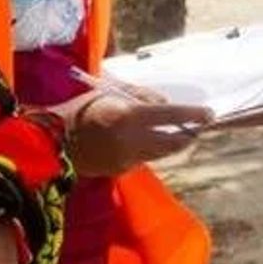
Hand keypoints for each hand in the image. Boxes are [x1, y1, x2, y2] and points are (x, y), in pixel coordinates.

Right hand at [67, 93, 212, 176]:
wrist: (53, 142)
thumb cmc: (80, 109)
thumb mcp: (109, 92)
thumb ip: (139, 96)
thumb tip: (164, 104)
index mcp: (129, 116)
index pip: (170, 115)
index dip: (192, 114)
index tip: (209, 114)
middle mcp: (132, 140)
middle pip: (172, 141)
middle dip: (187, 135)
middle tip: (196, 128)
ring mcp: (127, 159)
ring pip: (161, 153)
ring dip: (172, 144)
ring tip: (179, 135)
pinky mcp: (121, 170)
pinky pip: (143, 159)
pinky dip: (150, 150)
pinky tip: (146, 142)